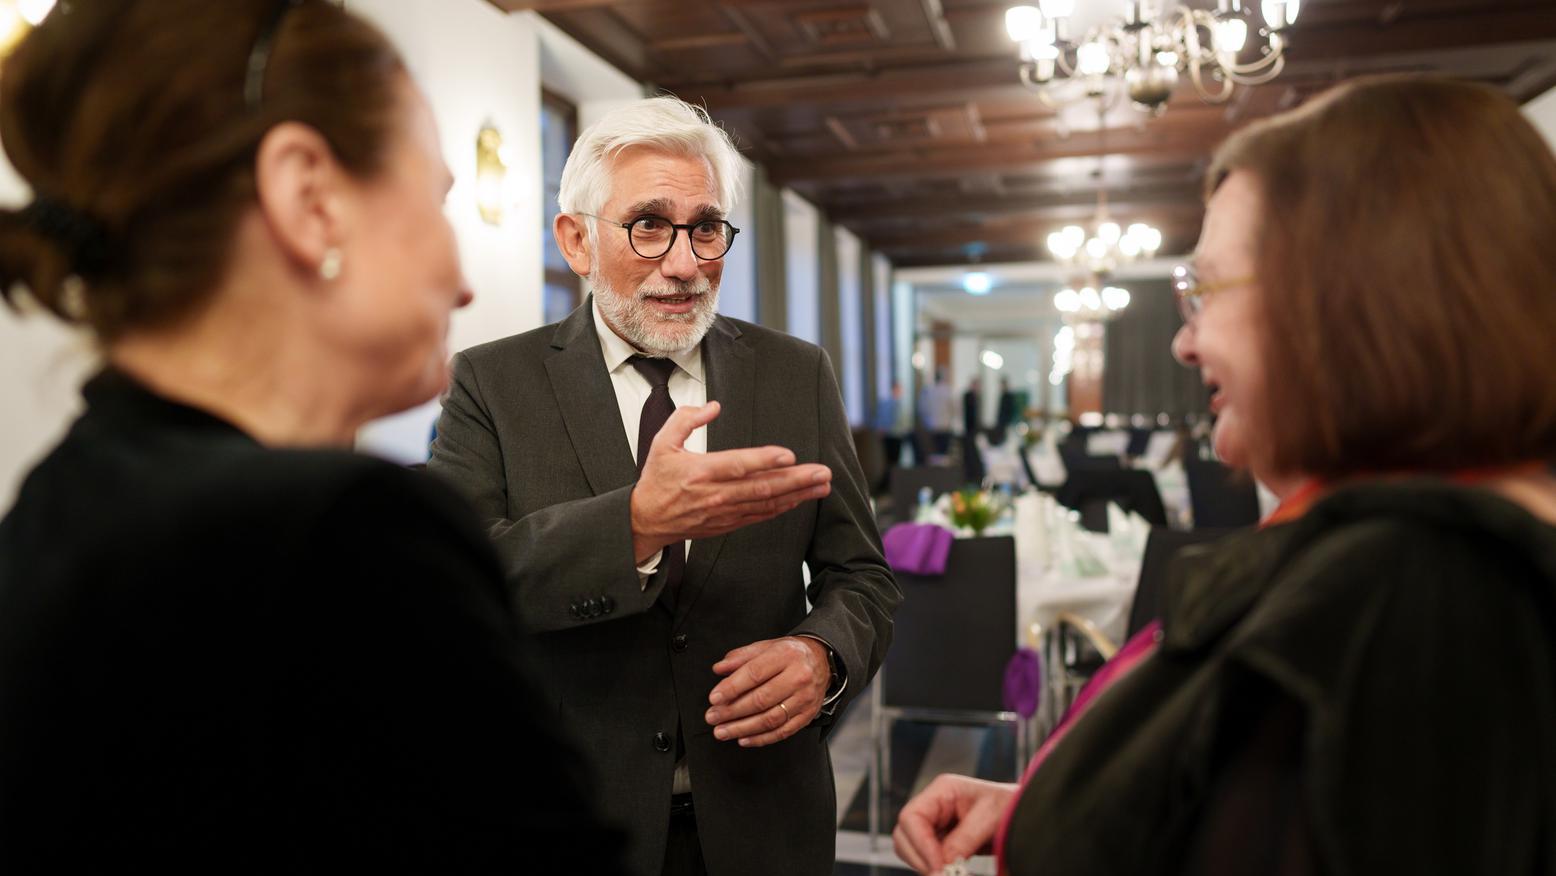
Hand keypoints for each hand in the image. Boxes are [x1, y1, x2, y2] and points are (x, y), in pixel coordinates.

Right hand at [630, 402, 831, 562]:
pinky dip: (782, 507)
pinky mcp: (727, 523)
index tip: (789, 454)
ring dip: (798, 495)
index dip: (764, 460)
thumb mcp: (662, 442)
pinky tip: (800, 499)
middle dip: (796, 480)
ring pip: (766, 503)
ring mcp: (723, 512)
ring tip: (822, 486)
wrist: (645, 520)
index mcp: (699, 471)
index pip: (737, 465)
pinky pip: (760, 515)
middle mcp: (714, 494)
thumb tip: (713, 406)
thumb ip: (686, 419)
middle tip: (823, 473)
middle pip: (761, 487)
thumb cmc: (656, 479)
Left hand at [705, 637, 829, 747]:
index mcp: (785, 656)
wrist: (821, 661)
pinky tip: (744, 739)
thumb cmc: (790, 655)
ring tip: (723, 731)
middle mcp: (798, 677)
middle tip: (713, 717)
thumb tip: (719, 669)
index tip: (715, 698)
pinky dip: (761, 738)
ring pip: (770, 719)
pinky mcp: (807, 715)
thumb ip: (740, 657)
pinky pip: (783, 732)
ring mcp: (804, 698)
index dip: (732, 688)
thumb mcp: (765, 646)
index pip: (754, 673)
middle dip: (732, 711)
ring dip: (742, 728)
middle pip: (761, 699)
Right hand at [893, 774, 1016, 874]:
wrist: (1024, 812)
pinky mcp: (940, 840)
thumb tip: (943, 862)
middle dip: (919, 858)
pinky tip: (950, 871)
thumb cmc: (1009, 805)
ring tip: (948, 874)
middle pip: (904, 834)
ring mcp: (935, 823)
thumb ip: (964, 839)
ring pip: (910, 848)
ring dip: (924, 864)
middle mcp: (933, 806)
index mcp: (942, 790)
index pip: (912, 817)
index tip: (938, 866)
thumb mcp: (990, 818)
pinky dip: (933, 867)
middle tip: (941, 875)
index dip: (920, 844)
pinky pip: (925, 856)